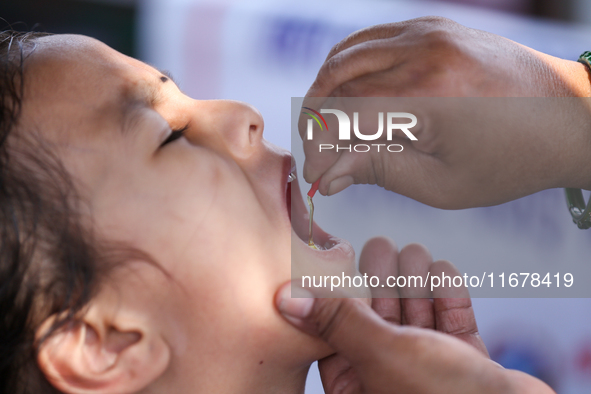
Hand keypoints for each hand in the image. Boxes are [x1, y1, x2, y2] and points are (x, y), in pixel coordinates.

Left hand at [275, 237, 554, 393]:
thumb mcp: (382, 353)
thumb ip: (338, 321)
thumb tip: (285, 299)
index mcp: (357, 384)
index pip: (335, 329)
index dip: (339, 291)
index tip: (338, 255)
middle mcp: (388, 377)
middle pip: (377, 317)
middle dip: (381, 279)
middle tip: (381, 245)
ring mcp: (428, 369)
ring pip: (413, 314)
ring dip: (415, 281)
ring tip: (414, 253)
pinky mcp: (462, 362)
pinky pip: (449, 322)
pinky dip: (446, 296)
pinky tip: (442, 270)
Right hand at [301, 17, 590, 207]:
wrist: (568, 119)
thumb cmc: (511, 160)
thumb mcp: (442, 183)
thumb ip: (378, 171)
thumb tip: (329, 175)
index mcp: (427, 96)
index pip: (342, 116)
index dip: (318, 148)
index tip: (316, 175)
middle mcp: (422, 52)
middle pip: (336, 82)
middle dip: (316, 122)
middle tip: (318, 153)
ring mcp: (427, 31)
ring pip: (346, 56)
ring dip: (325, 91)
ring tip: (328, 127)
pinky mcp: (433, 26)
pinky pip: (371, 40)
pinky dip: (349, 67)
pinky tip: (349, 95)